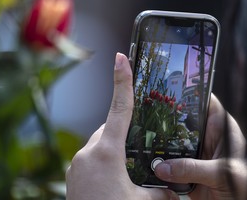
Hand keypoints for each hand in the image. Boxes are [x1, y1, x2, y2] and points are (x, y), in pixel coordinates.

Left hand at [66, 53, 178, 199]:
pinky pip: (92, 156)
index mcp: (106, 153)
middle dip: (125, 133)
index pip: (119, 109)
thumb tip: (172, 184)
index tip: (121, 58)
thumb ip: (161, 187)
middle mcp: (87, 153)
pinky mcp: (74, 174)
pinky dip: (104, 159)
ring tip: (127, 170)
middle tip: (138, 150)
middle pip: (110, 129)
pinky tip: (114, 178)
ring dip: (115, 148)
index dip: (123, 81)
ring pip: (101, 143)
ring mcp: (77, 164)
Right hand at [155, 94, 246, 199]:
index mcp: (221, 129)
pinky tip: (150, 155)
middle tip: (151, 112)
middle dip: (169, 116)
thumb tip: (164, 167)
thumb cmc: (240, 186)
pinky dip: (160, 158)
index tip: (172, 90)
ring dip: (162, 139)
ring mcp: (194, 150)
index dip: (191, 94)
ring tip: (146, 133)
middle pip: (184, 119)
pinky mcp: (185, 165)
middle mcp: (206, 137)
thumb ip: (193, 168)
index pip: (206, 103)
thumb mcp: (221, 173)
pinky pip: (169, 158)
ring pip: (174, 138)